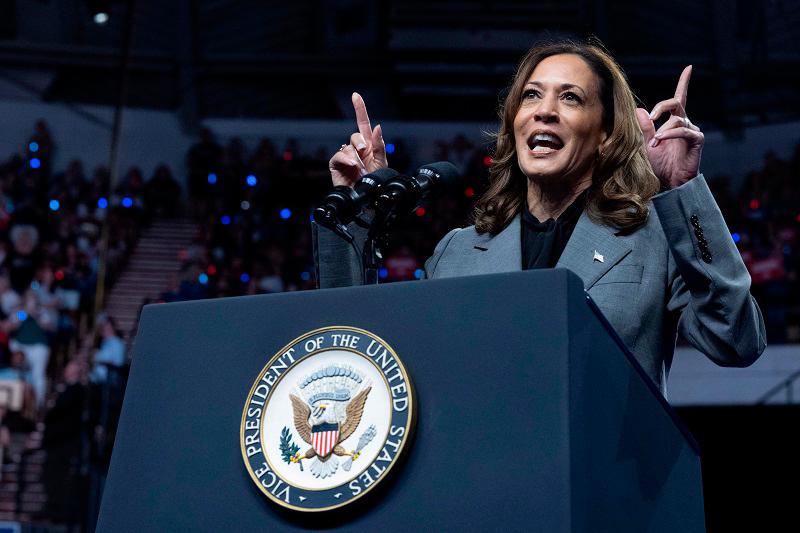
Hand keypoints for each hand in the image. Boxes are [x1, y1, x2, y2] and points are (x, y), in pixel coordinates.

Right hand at [328, 93, 387, 186]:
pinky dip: (346, 159)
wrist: (366, 199)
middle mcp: (356, 149)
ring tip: (360, 168)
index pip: (362, 124)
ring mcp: (345, 156)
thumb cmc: (374, 182)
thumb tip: (377, 127)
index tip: (355, 95)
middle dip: (361, 142)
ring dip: (355, 156)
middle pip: (355, 135)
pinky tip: (353, 166)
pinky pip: (338, 155)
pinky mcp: (336, 164)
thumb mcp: (381, 163)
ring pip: (348, 146)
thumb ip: (379, 145)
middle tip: (364, 153)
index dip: (359, 109)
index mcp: (368, 146)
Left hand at [635, 66, 703, 188]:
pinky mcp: (696, 140)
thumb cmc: (658, 165)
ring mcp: (691, 131)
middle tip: (651, 116)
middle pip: (676, 102)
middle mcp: (684, 123)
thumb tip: (639, 110)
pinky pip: (683, 130)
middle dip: (662, 105)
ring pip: (677, 119)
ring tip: (653, 144)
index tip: (689, 68)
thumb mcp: (645, 144)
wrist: (669, 182)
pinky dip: (670, 134)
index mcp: (673, 121)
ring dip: (662, 130)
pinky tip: (660, 140)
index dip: (684, 83)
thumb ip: (644, 128)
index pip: (679, 98)